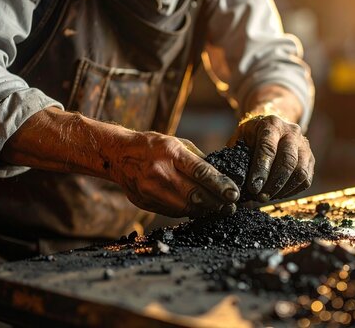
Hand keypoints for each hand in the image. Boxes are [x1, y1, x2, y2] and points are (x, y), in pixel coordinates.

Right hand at [113, 132, 239, 217]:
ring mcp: (150, 190)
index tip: (234, 193)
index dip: (220, 185)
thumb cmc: (153, 146)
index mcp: (171, 153)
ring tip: (218, 208)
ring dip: (205, 209)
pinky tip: (198, 208)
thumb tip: (222, 176)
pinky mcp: (146, 203)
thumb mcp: (177, 143)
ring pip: (185, 207)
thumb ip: (198, 160)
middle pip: (195, 194)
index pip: (201, 172)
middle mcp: (160, 173)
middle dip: (217, 202)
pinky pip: (173, 212)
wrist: (119, 155)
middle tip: (231, 205)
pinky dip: (188, 210)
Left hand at [229, 114, 314, 201]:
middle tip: (260, 197)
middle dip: (273, 183)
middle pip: (288, 161)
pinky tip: (278, 194)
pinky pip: (306, 179)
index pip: (268, 148)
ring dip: (283, 189)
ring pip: (300, 172)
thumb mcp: (240, 137)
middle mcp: (292, 132)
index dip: (261, 170)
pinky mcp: (311, 159)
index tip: (253, 187)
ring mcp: (304, 145)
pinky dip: (292, 191)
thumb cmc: (252, 135)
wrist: (273, 126)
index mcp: (272, 124)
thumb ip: (236, 155)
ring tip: (267, 196)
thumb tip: (233, 182)